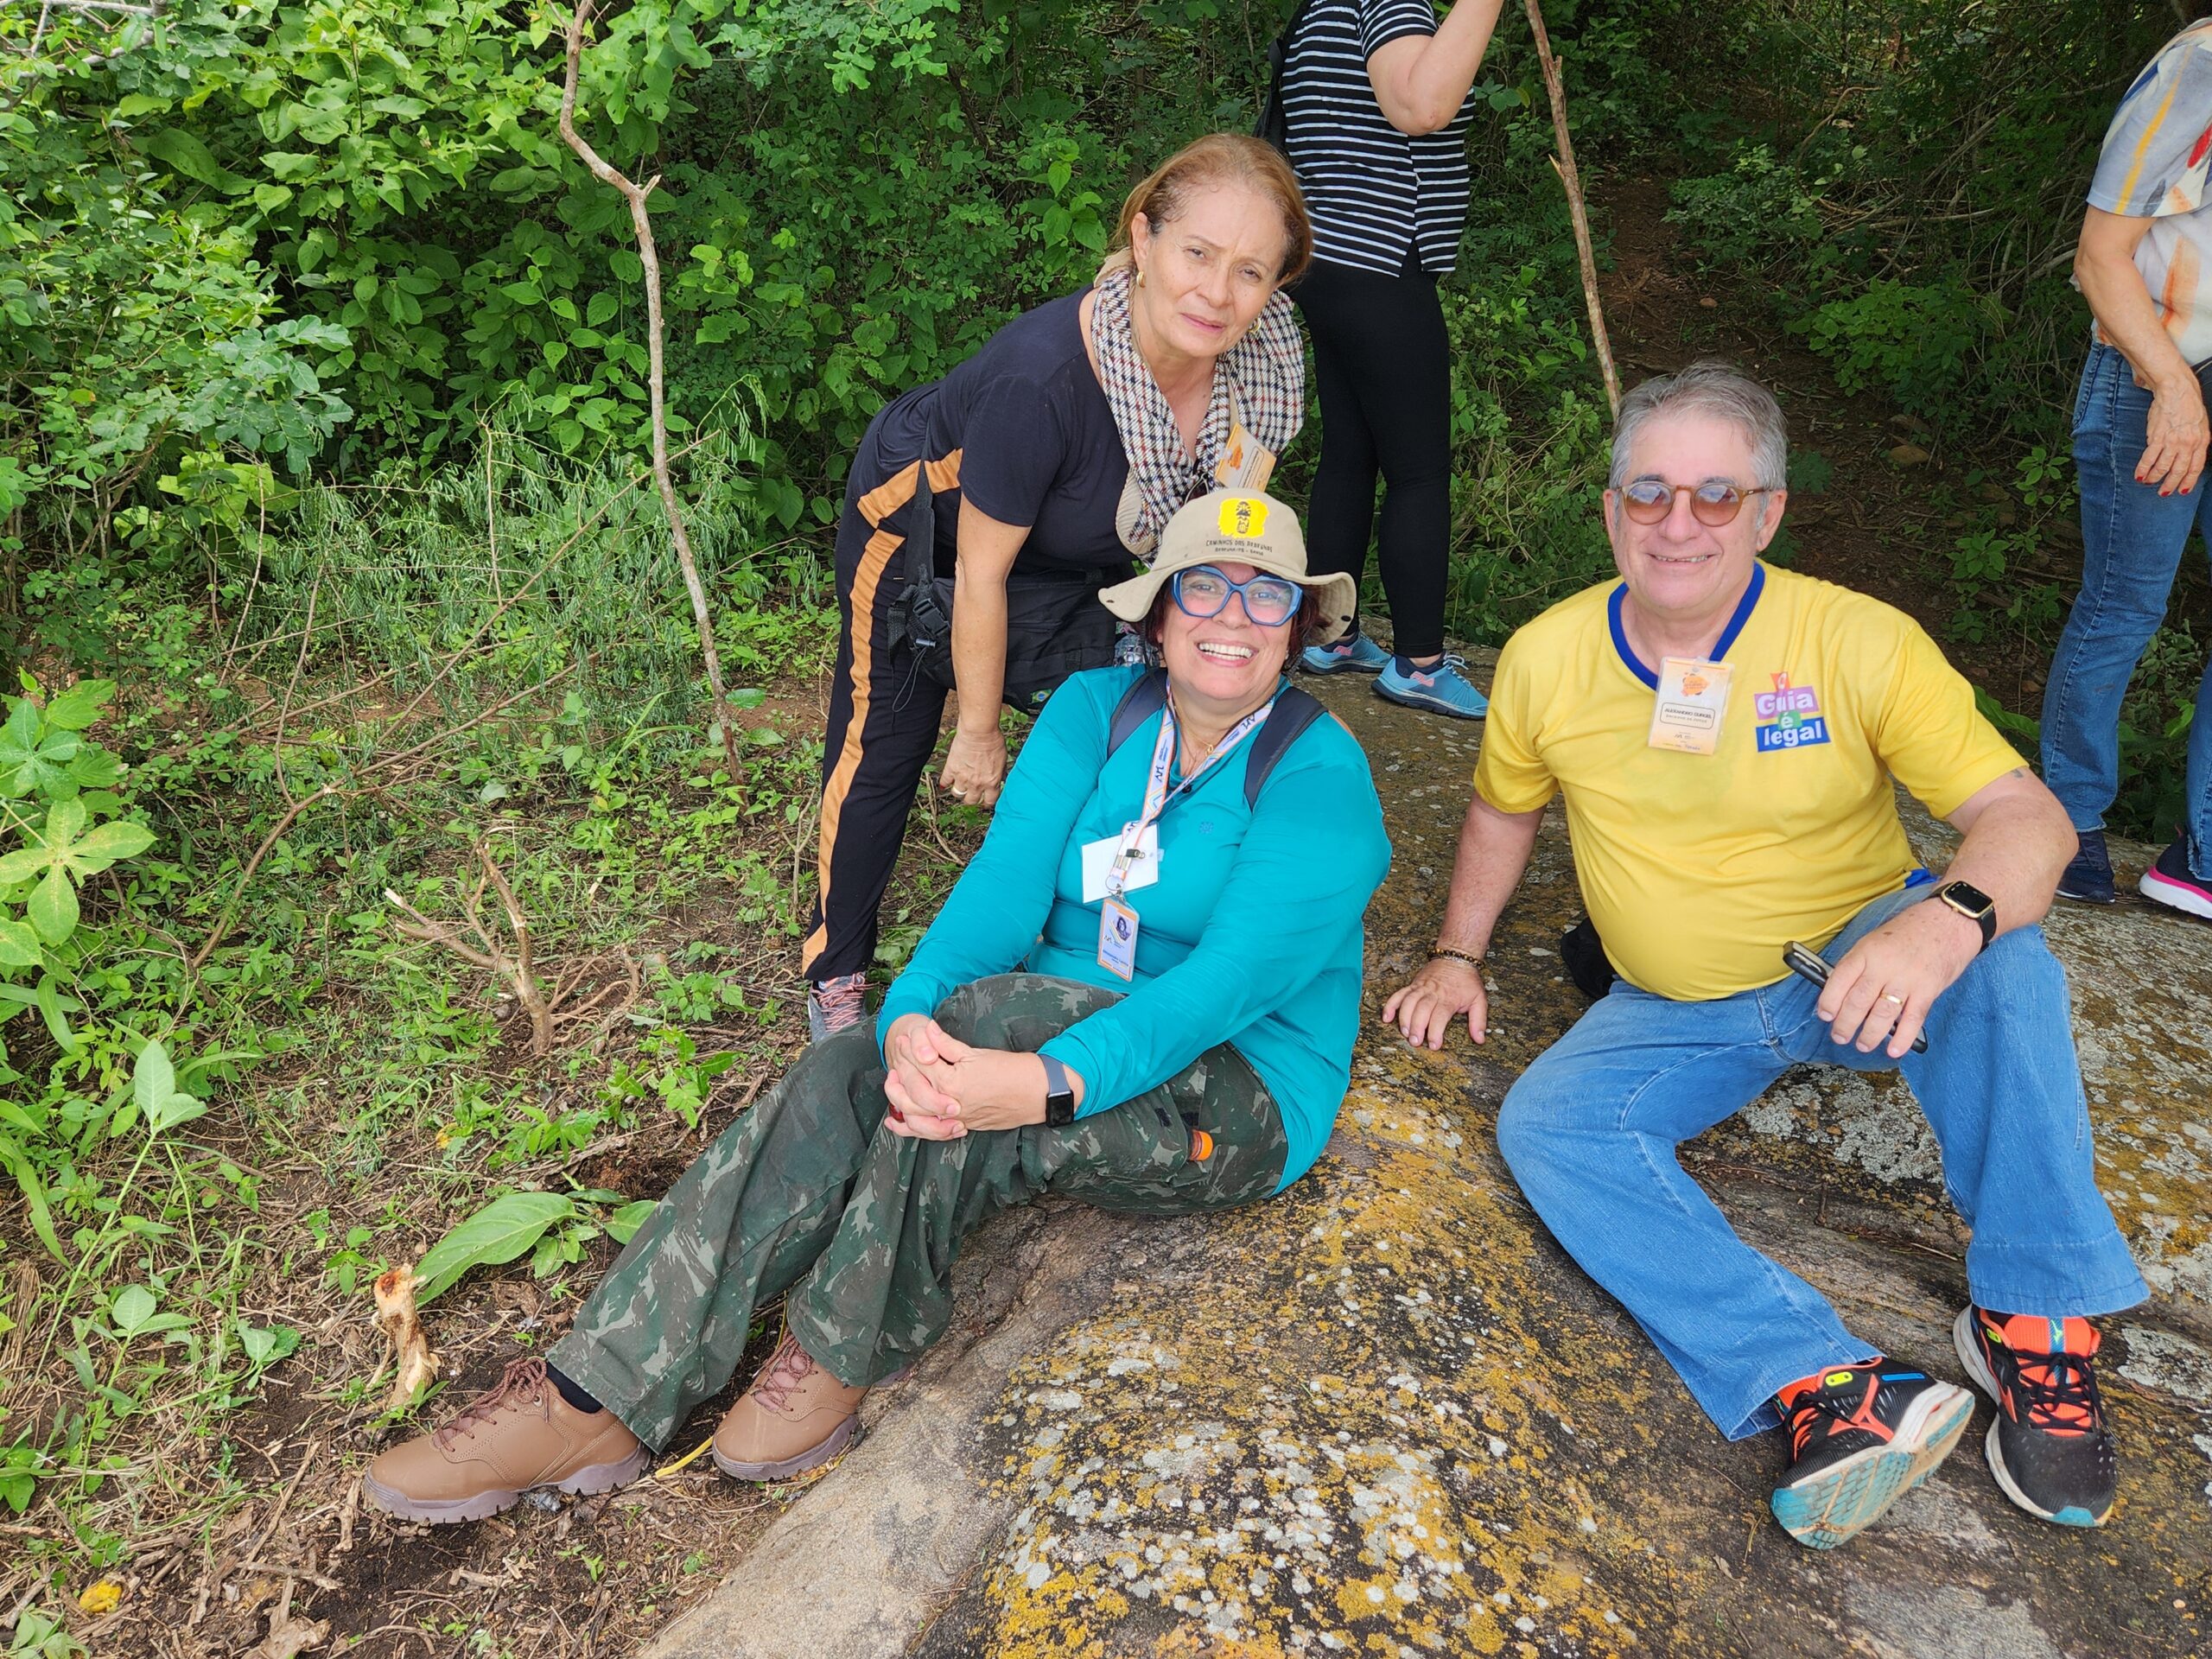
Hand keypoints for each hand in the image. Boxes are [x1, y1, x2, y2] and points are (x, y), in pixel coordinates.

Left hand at [880, 1015, 1054, 1135]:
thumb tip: (927, 1030)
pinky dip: (909, 1129)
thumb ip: (946, 1044)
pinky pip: (927, 1132)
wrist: (1036, 1093)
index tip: (904, 1037)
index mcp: (951, 1082)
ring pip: (913, 1113)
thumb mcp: (976, 1053)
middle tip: (899, 1053)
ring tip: (893, 1081)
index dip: (910, 1048)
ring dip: (898, 1097)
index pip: (920, 1064)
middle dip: (901, 1069)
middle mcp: (948, 1104)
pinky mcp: (961, 1126)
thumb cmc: (1011, 1070)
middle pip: (911, 1088)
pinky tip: (895, 1123)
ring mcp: (953, 1119)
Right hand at [939, 726, 1006, 807]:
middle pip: (971, 801)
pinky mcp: (951, 769)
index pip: (989, 801)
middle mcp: (977, 784)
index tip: (985, 800)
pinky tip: (946, 783)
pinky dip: (945, 783)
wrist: (979, 732)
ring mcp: (962, 778)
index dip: (987, 802)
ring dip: (959, 792)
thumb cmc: (993, 741)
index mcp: (992, 782)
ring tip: (960, 787)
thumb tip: (999, 780)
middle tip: (972, 794)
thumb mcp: (1003, 761)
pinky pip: (945, 782)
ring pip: (957, 794)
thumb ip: (999, 774)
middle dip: (972, 799)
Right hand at [1381, 956, 1487, 1049]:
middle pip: (1421, 1010)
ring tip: (1404, 1032)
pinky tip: (1387, 1017)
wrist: (1457, 956)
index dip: (1436, 1031)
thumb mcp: (1479, 999)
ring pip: (1408, 1002)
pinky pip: (1399, 994)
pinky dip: (1390, 1005)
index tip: (1435, 1045)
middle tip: (1415, 1042)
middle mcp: (1433, 992)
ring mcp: (1421, 988)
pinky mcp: (1413, 984)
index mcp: (1449, 998)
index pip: (1440, 1016)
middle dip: (1417, 1027)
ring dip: (1404, 1018)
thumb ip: (1479, 1021)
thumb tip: (1479, 1039)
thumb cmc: (1467, 980)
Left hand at [1817, 901, 1981, 1057]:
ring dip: (1869, 1035)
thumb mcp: (1876, 939)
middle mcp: (1884, 966)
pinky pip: (1913, 1019)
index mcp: (1866, 951)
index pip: (1839, 980)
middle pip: (1858, 1001)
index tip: (1824, 1015)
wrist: (1949, 919)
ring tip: (1862, 1045)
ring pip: (1881, 1014)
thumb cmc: (1911, 930)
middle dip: (1845, 1024)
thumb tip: (1843, 992)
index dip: (1829, 1001)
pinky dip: (1902, 1038)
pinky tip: (1894, 1049)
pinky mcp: (1929, 989)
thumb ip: (1861, 964)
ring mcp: (1907, 978)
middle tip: (1840, 1036)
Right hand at [2139, 373, 2208, 496]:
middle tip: (2163, 492)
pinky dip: (2144, 468)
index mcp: (2201, 441)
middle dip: (2170, 484)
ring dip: (2155, 477)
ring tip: (2149, 482)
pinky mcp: (2157, 437)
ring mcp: (2173, 441)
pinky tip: (2139, 474)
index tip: (2183, 490)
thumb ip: (2195, 441)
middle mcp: (2188, 443)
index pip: (2195, 467)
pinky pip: (2149, 458)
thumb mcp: (2199, 425)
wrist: (2177, 390)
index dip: (2188, 481)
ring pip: (2164, 467)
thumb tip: (2186, 456)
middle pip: (2179, 470)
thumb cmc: (2187, 404)